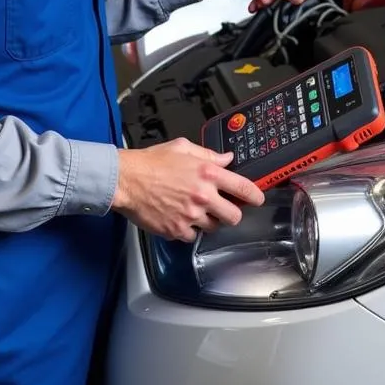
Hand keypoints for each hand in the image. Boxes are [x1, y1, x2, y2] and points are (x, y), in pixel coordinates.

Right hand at [111, 137, 264, 242]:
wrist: (126, 180)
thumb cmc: (151, 162)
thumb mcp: (182, 147)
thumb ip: (208, 154)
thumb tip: (226, 158)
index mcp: (207, 173)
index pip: (242, 187)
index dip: (255, 195)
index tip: (258, 198)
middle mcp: (202, 196)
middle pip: (234, 216)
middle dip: (231, 214)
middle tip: (224, 209)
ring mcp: (190, 215)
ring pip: (213, 228)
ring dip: (209, 221)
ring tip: (195, 210)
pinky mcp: (177, 230)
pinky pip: (192, 236)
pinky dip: (189, 230)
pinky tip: (180, 218)